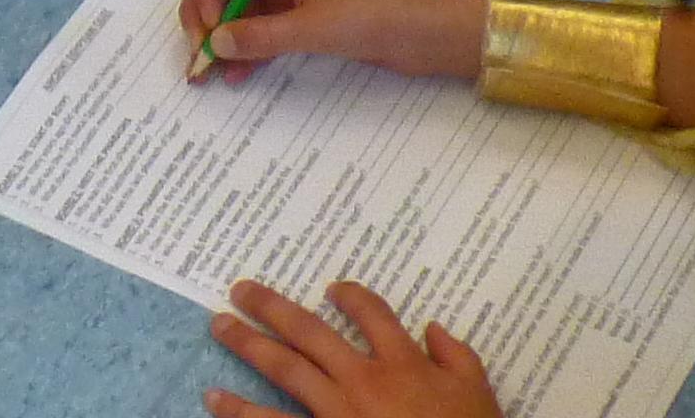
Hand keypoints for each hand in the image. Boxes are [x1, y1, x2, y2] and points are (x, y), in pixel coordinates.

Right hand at [179, 0, 481, 85]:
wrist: (430, 34)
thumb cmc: (375, 16)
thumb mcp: (315, 27)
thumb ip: (262, 36)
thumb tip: (214, 45)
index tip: (209, 32)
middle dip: (207, 20)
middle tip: (198, 58)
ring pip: (243, 14)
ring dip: (225, 41)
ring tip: (208, 76)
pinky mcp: (308, 24)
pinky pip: (265, 34)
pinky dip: (249, 52)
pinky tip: (238, 77)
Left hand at [207, 279, 500, 417]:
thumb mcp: (479, 394)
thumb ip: (458, 357)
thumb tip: (434, 328)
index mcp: (404, 363)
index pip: (372, 315)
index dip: (351, 297)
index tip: (332, 288)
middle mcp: (363, 380)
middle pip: (310, 332)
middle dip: (274, 308)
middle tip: (241, 290)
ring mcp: (338, 412)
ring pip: (285, 370)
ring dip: (248, 345)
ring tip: (219, 326)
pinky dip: (241, 411)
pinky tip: (214, 398)